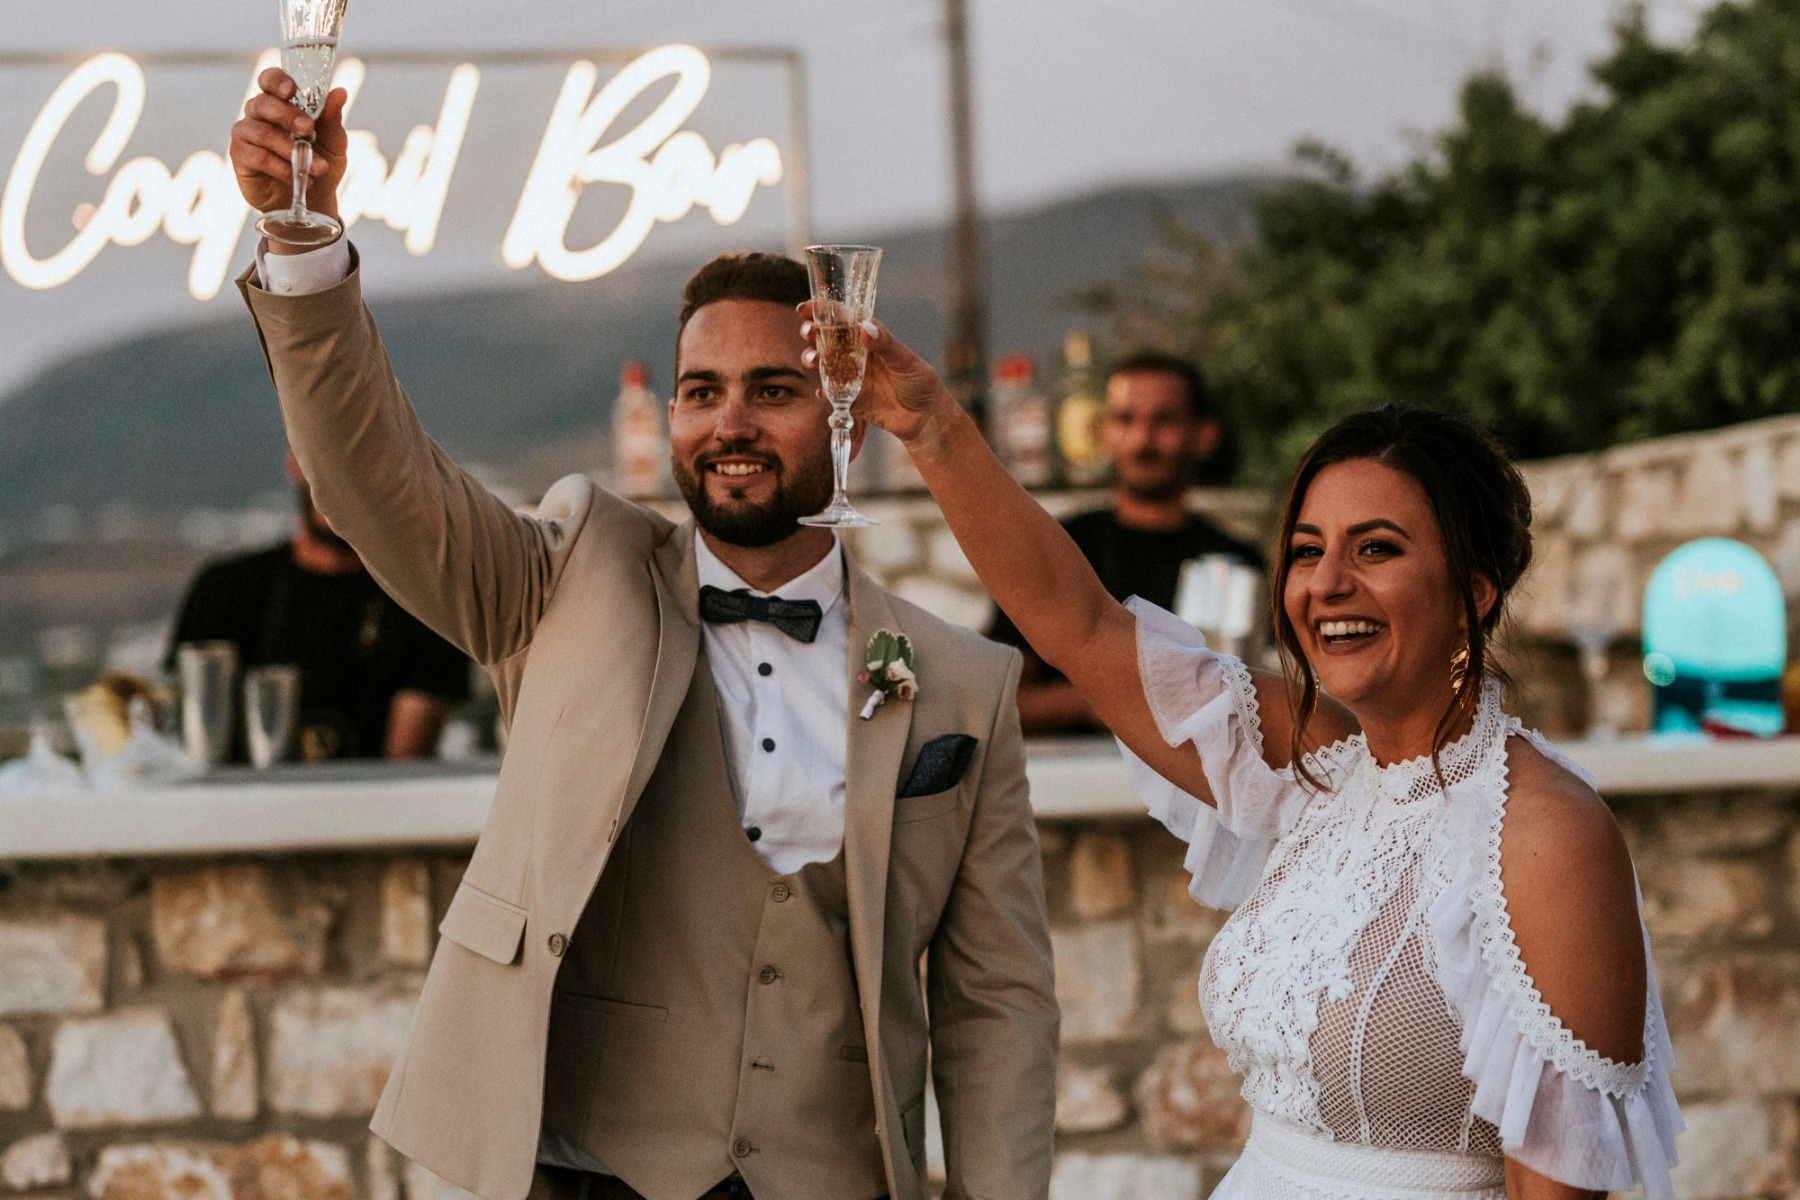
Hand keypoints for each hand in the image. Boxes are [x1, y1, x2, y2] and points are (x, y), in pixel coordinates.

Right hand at [230, 68, 348, 223]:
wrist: (315, 199)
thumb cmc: (322, 162)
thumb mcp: (334, 141)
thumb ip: (333, 117)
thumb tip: (340, 92)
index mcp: (281, 101)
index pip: (269, 80)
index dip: (277, 81)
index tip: (291, 91)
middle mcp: (259, 113)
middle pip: (263, 103)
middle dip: (287, 115)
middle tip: (309, 130)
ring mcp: (246, 133)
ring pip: (262, 132)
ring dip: (291, 149)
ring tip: (317, 168)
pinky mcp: (240, 156)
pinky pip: (258, 157)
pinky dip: (282, 168)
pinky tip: (299, 178)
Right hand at [797, 302, 962, 449]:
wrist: (926, 418)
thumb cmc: (920, 382)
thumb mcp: (905, 361)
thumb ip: (885, 345)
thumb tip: (864, 327)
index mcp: (870, 338)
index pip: (843, 319)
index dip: (823, 311)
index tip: (806, 308)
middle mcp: (857, 355)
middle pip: (828, 339)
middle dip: (813, 333)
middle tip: (808, 333)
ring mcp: (852, 377)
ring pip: (825, 364)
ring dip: (813, 359)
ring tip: (812, 360)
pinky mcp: (851, 399)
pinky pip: (831, 394)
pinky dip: (824, 391)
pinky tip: (821, 391)